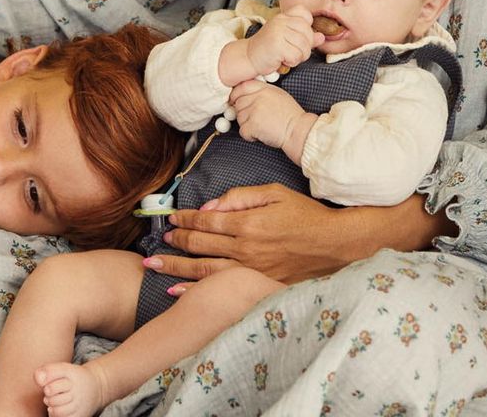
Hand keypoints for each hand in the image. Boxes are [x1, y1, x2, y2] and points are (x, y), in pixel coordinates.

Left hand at [153, 184, 459, 283]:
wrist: (332, 244)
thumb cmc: (304, 214)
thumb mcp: (274, 193)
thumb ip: (241, 196)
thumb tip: (212, 205)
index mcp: (248, 222)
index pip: (207, 220)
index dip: (186, 218)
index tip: (171, 216)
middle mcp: (245, 248)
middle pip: (201, 245)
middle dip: (176, 241)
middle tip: (157, 240)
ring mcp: (249, 269)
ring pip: (204, 269)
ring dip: (176, 267)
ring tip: (154, 265)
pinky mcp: (255, 284)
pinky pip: (220, 287)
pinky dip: (196, 290)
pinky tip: (177, 293)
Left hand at [228, 81, 314, 154]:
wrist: (297, 130)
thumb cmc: (289, 115)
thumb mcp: (278, 94)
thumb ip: (261, 91)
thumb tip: (243, 95)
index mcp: (264, 88)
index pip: (242, 87)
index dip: (236, 95)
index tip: (235, 101)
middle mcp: (258, 97)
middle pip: (238, 104)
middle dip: (244, 113)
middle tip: (257, 119)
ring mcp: (254, 111)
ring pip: (239, 118)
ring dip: (247, 125)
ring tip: (262, 126)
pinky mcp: (252, 125)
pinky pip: (242, 131)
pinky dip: (250, 136)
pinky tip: (261, 134)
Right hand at [245, 5, 321, 76]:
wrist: (248, 57)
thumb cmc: (269, 49)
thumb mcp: (288, 39)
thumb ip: (305, 37)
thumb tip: (322, 37)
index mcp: (284, 16)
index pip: (305, 14)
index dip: (307, 27)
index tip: (297, 37)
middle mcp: (281, 21)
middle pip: (308, 33)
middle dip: (305, 47)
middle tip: (292, 52)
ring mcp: (278, 31)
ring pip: (304, 46)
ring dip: (299, 57)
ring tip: (287, 57)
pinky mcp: (276, 44)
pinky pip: (296, 56)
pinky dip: (292, 62)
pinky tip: (282, 61)